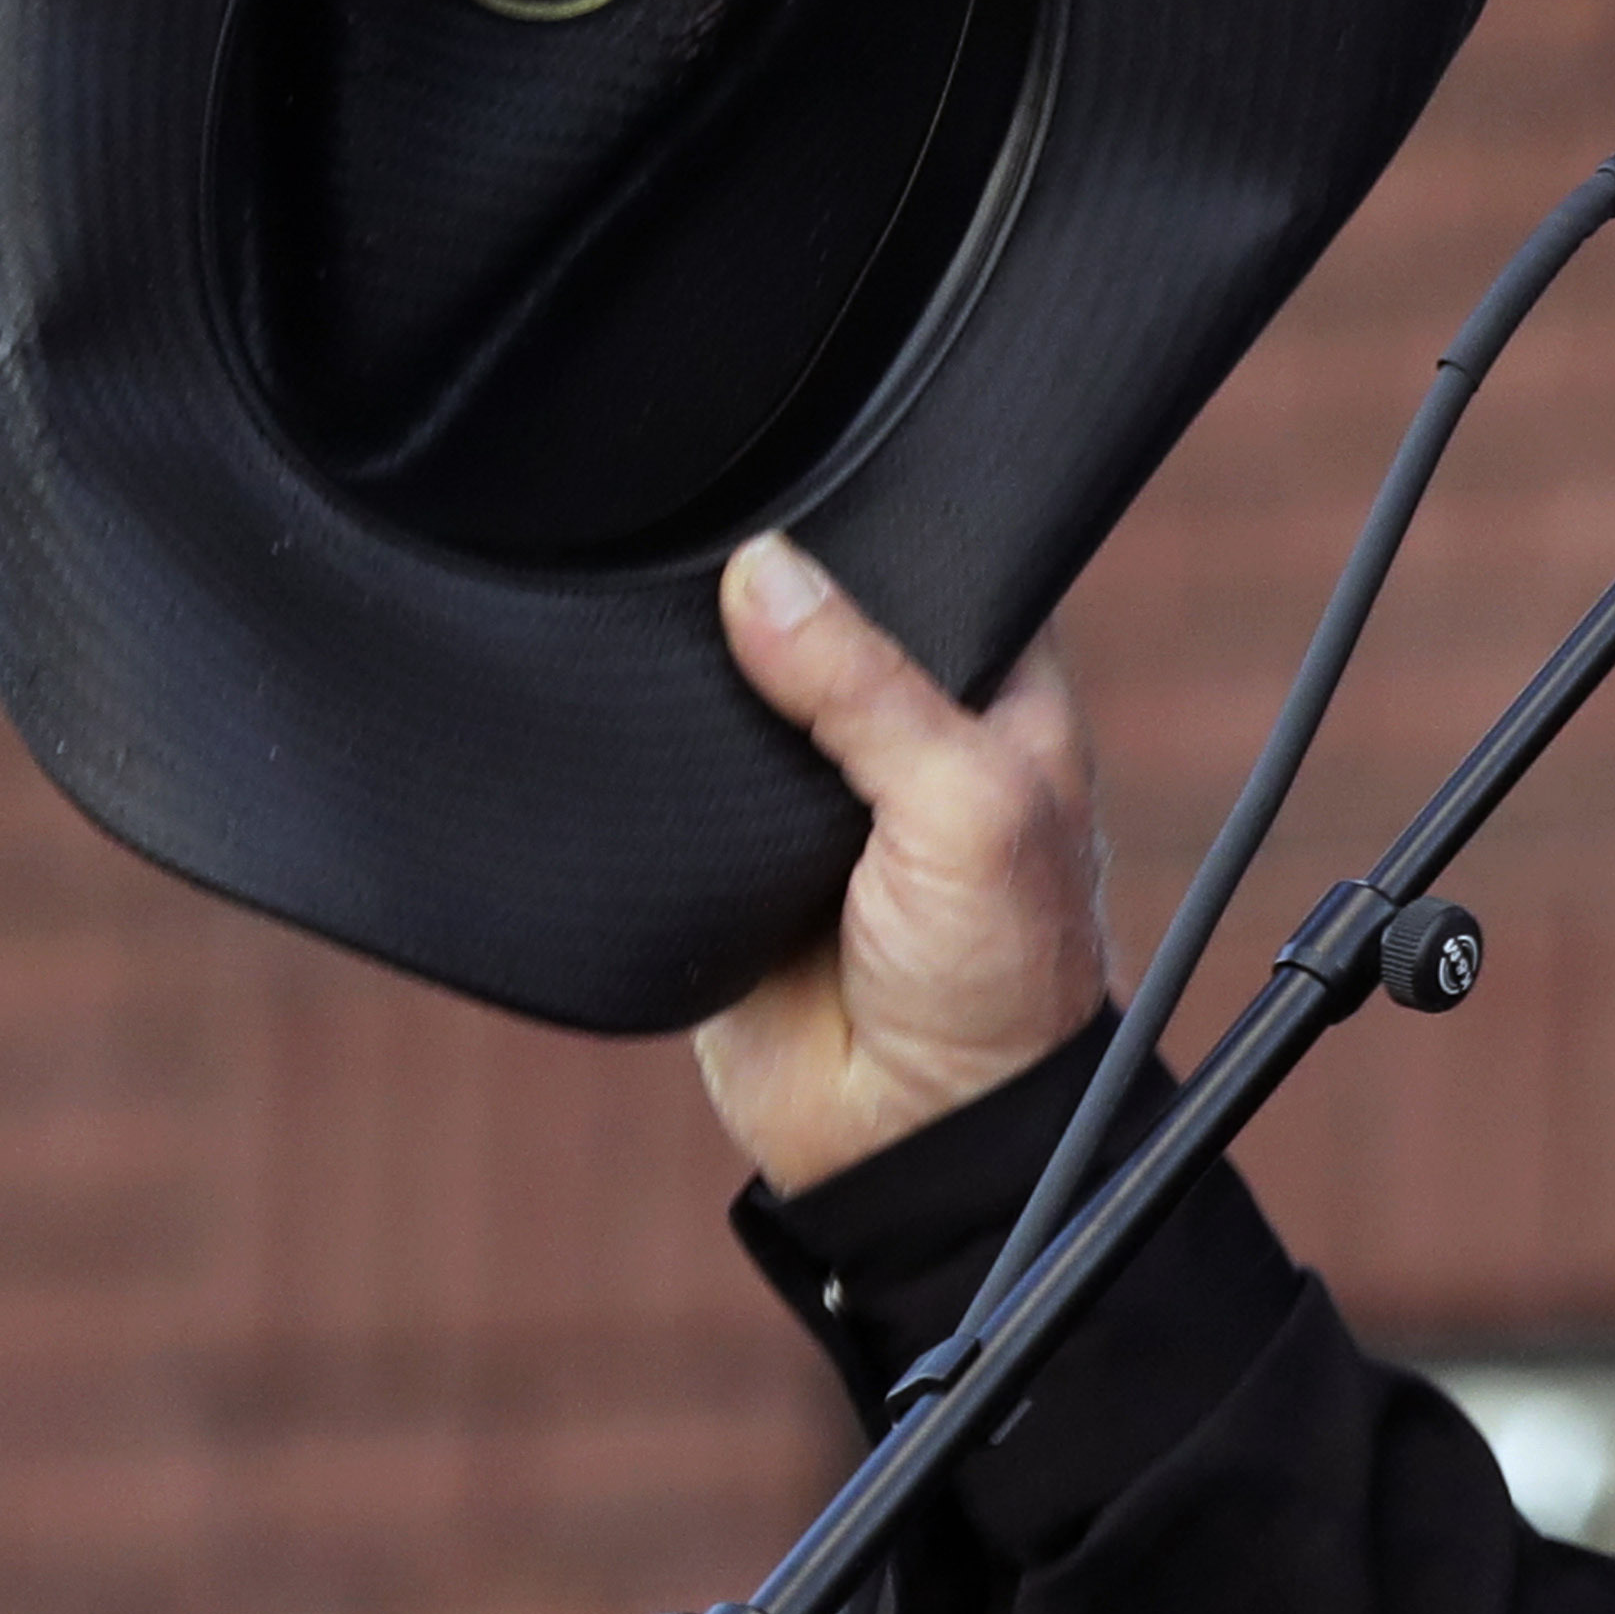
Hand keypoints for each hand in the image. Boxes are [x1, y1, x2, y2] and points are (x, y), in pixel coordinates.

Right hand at [695, 533, 1114, 1197]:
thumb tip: (765, 573)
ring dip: (686, 678)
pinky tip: (616, 722)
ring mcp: (806, 787)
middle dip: (752, 599)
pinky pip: (664, 779)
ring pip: (723, 687)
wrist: (904, 1141)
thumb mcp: (967, 810)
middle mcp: (900, 727)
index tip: (791, 473)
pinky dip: (638, 760)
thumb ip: (870, 691)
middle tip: (689, 549)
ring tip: (646, 634)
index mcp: (993, 691)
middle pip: (808, 615)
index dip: (870, 521)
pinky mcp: (724, 848)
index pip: (930, 558)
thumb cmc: (998, 982)